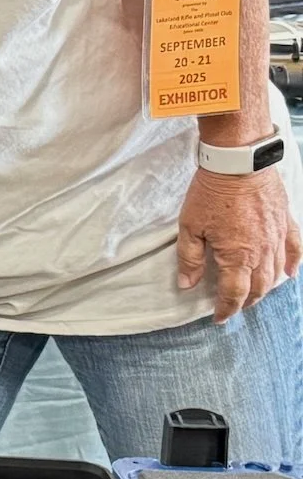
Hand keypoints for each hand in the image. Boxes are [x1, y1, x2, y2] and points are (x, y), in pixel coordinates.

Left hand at [176, 165, 302, 321]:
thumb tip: (187, 284)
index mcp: (238, 256)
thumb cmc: (211, 193)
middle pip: (259, 287)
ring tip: (254, 293)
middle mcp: (263, 251)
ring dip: (266, 287)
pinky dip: (294, 263)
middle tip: (233, 306)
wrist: (239, 162)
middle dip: (246, 301)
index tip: (218, 317)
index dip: (226, 309)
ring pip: (277, 272)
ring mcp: (278, 237)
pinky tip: (291, 273)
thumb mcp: (190, 227)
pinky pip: (296, 248)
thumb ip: (190, 259)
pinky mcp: (286, 222)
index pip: (234, 293)